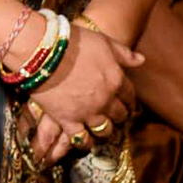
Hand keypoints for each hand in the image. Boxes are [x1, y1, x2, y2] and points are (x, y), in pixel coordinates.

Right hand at [25, 26, 142, 165]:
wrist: (41, 49)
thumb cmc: (72, 40)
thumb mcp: (103, 41)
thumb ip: (123, 53)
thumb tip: (141, 60)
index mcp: (116, 80)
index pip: (130, 95)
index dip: (128, 99)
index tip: (127, 102)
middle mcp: (106, 99)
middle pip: (119, 114)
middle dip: (119, 114)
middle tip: (114, 115)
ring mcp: (88, 112)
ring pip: (105, 129)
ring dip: (105, 129)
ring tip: (102, 127)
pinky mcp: (68, 120)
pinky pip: (82, 138)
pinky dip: (86, 142)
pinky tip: (86, 141)